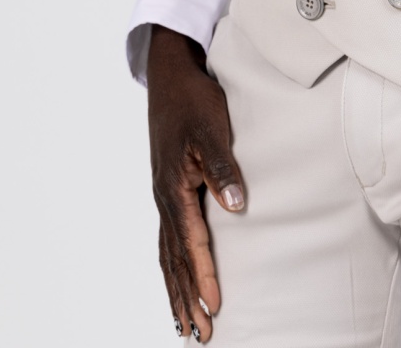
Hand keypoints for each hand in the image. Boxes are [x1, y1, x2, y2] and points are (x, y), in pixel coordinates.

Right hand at [147, 25, 245, 340]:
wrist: (171, 78)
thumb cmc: (195, 102)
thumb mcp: (212, 129)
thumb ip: (222, 167)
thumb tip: (237, 206)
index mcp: (175, 188)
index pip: (192, 243)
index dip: (204, 276)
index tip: (217, 306)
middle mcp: (165, 199)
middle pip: (174, 260)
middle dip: (187, 299)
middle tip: (201, 334)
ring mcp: (164, 197)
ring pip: (167, 256)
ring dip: (177, 291)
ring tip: (186, 325)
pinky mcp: (168, 192)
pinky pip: (167, 241)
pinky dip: (171, 268)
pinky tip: (178, 282)